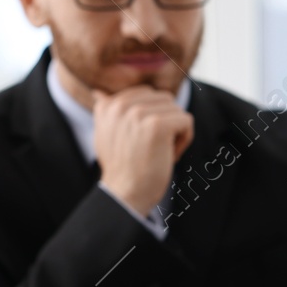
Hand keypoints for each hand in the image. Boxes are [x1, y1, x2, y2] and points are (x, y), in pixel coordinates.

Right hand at [92, 85, 193, 215]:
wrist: (125, 193)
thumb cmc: (121, 167)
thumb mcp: (106, 134)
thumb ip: (107, 112)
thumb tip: (100, 93)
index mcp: (108, 105)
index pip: (147, 94)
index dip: (153, 116)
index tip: (142, 139)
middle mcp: (120, 105)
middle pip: (165, 99)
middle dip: (167, 122)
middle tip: (154, 147)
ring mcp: (139, 113)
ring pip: (177, 110)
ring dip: (176, 132)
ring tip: (160, 152)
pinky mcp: (158, 124)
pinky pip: (187, 121)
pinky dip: (185, 140)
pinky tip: (170, 155)